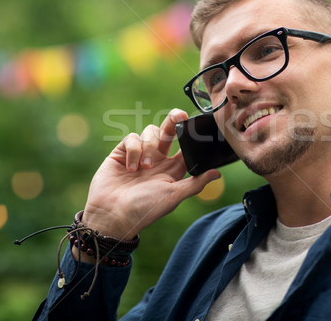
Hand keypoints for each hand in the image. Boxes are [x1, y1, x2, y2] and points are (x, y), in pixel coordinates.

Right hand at [80, 109, 220, 239]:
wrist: (112, 215)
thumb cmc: (145, 209)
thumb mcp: (174, 196)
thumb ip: (195, 183)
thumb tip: (218, 173)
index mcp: (173, 169)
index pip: (185, 145)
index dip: (190, 134)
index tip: (194, 125)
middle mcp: (158, 159)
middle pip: (169, 131)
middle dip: (174, 120)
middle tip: (179, 116)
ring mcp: (139, 154)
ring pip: (150, 132)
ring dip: (149, 146)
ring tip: (144, 168)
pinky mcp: (122, 152)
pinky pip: (132, 138)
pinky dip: (134, 150)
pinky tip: (130, 168)